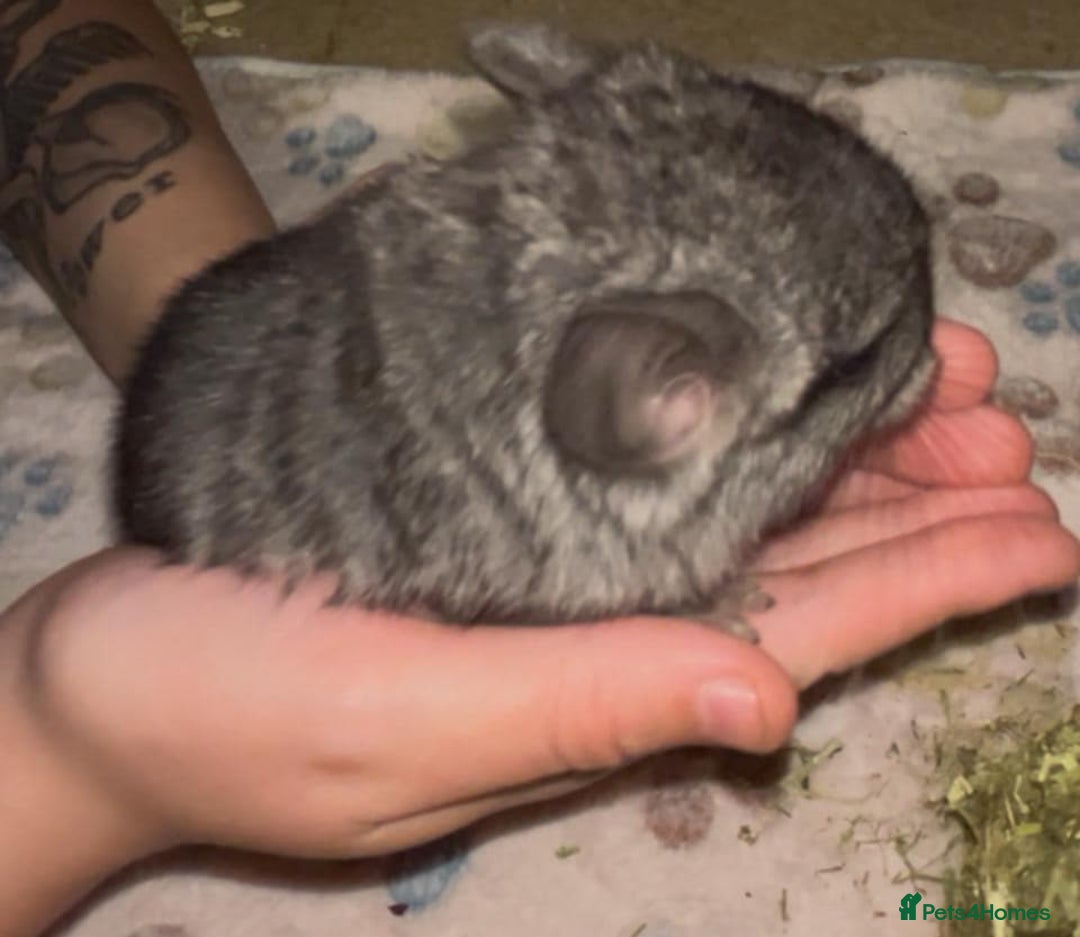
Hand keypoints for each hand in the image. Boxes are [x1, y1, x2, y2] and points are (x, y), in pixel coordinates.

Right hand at [7, 319, 1076, 873]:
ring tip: (923, 387)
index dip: (926, 581)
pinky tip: (754, 381)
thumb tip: (772, 707)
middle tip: (997, 420)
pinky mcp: (480, 519)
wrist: (96, 682)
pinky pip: (632, 471)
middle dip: (904, 498)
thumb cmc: (226, 711)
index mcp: (592, 689)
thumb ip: (581, 706)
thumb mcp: (405, 721)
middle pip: (786, 568)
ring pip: (723, 513)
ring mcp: (536, 575)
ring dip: (830, 452)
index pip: (799, 633)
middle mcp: (586, 631)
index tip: (1036, 529)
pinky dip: (711, 424)